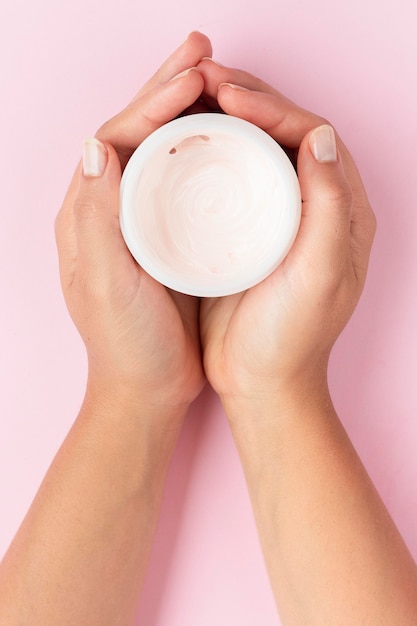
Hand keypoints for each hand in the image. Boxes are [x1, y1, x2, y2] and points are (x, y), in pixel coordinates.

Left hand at [55, 33, 212, 410]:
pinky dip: (202, 150)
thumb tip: (94, 147)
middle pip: (137, 133)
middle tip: (202, 50)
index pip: (116, 138)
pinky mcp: (167, 236)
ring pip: (161, 150)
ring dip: (186, 110)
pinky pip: (182, 179)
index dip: (151, 102)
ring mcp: (139, 220)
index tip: (191, 75)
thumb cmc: (126, 344)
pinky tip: (225, 136)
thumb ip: (96, 220)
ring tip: (215, 77)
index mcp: (89, 214)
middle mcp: (109, 209)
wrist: (145, 388)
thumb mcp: (108, 285)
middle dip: (167, 88)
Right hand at [198, 59, 376, 400]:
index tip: (230, 93)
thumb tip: (321, 135)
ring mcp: (277, 216)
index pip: (311, 135)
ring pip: (253, 149)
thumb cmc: (293, 336)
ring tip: (188, 99)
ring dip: (223, 119)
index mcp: (341, 210)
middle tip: (202, 80)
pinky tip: (181, 144)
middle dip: (246, 98)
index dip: (273, 105)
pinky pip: (228, 177)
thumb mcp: (321, 274)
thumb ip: (330, 206)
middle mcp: (312, 205)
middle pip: (282, 133)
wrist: (262, 381)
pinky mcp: (245, 231)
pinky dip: (207, 153)